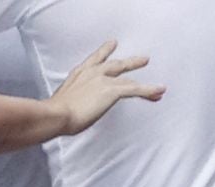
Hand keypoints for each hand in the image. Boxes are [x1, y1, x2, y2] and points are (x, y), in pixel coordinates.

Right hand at [50, 41, 164, 135]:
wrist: (56, 114)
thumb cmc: (55, 113)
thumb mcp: (61, 102)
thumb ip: (69, 102)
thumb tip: (66, 112)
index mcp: (79, 74)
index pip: (95, 61)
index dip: (104, 52)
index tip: (112, 45)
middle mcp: (93, 73)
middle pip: (116, 65)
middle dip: (130, 63)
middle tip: (142, 60)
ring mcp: (103, 81)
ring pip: (129, 80)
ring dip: (145, 85)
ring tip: (159, 87)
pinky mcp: (112, 91)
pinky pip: (136, 90)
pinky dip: (149, 91)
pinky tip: (159, 91)